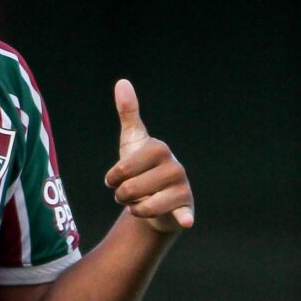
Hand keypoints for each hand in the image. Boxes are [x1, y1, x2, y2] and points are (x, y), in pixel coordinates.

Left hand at [101, 79, 193, 234]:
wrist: (157, 198)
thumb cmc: (142, 168)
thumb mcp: (133, 140)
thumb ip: (128, 113)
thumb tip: (122, 82)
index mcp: (159, 149)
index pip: (123, 168)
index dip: (113, 178)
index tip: (114, 179)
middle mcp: (174, 166)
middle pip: (131, 189)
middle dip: (122, 196)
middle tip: (128, 193)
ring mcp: (182, 187)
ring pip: (145, 205)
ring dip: (135, 209)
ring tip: (139, 203)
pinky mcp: (186, 207)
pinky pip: (182, 212)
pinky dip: (184, 216)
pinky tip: (185, 219)